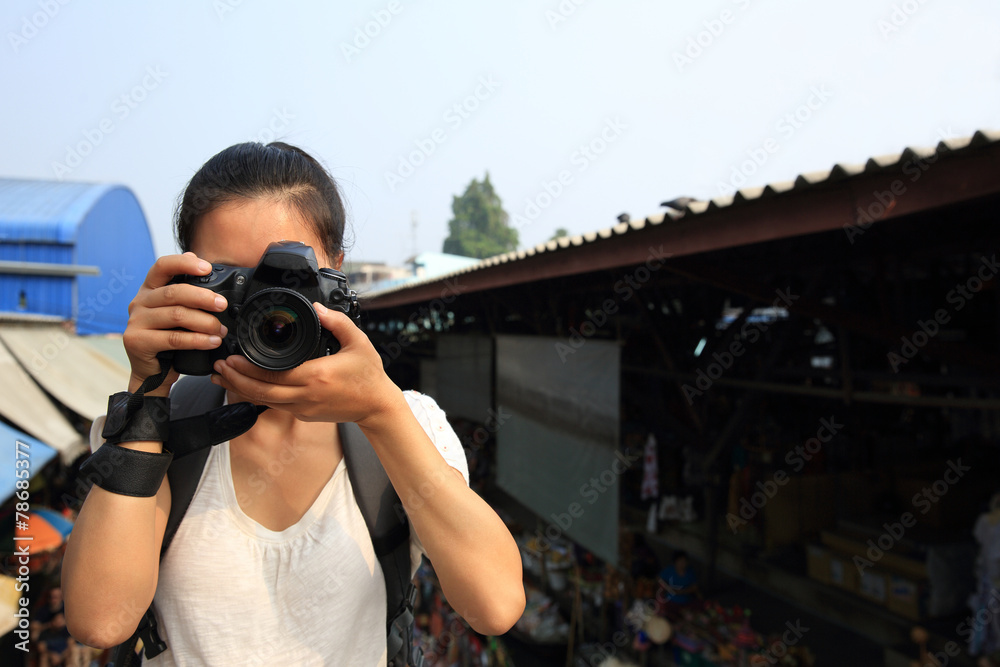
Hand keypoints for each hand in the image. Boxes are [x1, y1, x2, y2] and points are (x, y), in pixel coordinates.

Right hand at [123, 252, 228, 394]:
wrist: (152, 373)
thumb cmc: (168, 340)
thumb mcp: (178, 314)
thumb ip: (187, 295)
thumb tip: (206, 270)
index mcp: (149, 290)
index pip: (162, 266)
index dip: (184, 263)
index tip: (206, 267)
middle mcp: (139, 302)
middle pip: (174, 292)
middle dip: (203, 297)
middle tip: (222, 305)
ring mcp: (136, 322)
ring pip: (177, 315)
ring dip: (205, 322)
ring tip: (221, 330)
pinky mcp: (137, 341)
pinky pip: (174, 338)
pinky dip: (198, 340)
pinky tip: (213, 341)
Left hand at [210, 303, 403, 427]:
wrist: (376, 406)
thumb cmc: (368, 375)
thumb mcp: (358, 342)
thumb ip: (337, 322)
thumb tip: (317, 307)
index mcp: (315, 376)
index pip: (272, 375)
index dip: (247, 369)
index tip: (231, 357)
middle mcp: (306, 395)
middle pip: (260, 392)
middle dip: (235, 380)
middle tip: (219, 366)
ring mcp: (303, 408)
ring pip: (263, 401)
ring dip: (241, 389)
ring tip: (223, 376)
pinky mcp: (303, 415)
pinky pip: (274, 405)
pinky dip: (256, 396)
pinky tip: (245, 386)